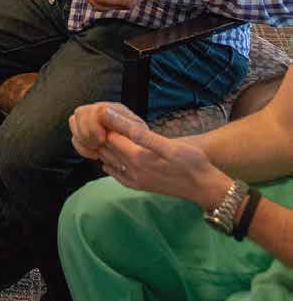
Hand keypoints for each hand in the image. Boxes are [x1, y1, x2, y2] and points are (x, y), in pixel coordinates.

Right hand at [69, 102, 146, 159]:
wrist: (147, 161)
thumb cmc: (145, 146)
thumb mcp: (138, 135)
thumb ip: (121, 123)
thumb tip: (102, 111)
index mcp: (115, 110)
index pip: (95, 110)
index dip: (93, 125)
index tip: (101, 140)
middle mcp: (102, 112)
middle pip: (80, 113)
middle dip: (86, 133)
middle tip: (98, 146)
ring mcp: (94, 123)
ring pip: (74, 122)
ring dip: (83, 140)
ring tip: (97, 150)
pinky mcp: (89, 135)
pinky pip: (75, 137)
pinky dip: (82, 148)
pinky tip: (94, 155)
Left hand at [98, 125, 233, 210]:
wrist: (204, 187)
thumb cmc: (191, 162)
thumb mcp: (170, 145)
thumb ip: (143, 136)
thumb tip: (120, 123)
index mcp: (138, 158)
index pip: (111, 138)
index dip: (105, 125)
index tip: (101, 113)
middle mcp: (133, 171)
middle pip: (108, 150)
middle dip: (100, 136)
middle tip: (97, 122)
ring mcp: (136, 181)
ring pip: (111, 163)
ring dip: (103, 150)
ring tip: (100, 136)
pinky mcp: (141, 186)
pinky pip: (119, 177)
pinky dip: (110, 167)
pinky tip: (107, 164)